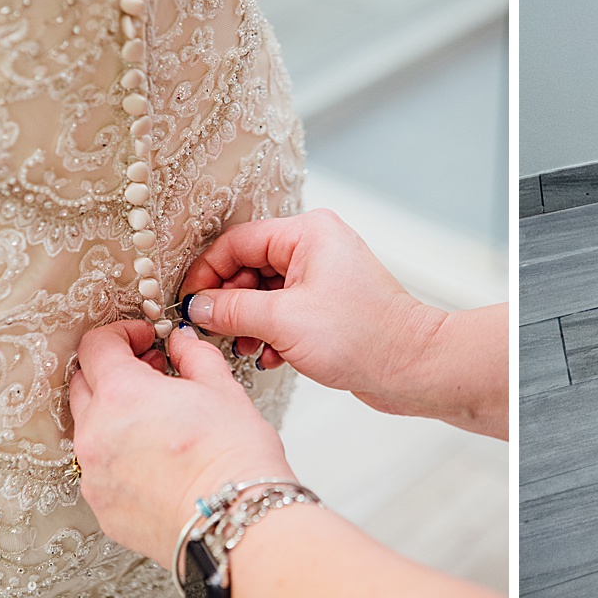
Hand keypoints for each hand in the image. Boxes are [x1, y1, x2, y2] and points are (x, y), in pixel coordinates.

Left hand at [68, 321, 293, 567]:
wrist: (230, 518)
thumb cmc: (230, 455)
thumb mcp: (221, 386)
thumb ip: (193, 355)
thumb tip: (181, 344)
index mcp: (121, 395)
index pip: (96, 346)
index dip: (122, 332)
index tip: (144, 337)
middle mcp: (95, 434)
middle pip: (82, 384)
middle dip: (112, 368)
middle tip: (150, 369)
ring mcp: (93, 475)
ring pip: (89, 428)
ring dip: (113, 411)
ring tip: (157, 413)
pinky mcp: (101, 506)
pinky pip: (98, 466)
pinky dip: (118, 450)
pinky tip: (155, 452)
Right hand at [179, 210, 438, 414]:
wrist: (410, 365)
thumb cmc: (359, 336)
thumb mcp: (283, 321)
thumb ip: (232, 310)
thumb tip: (195, 306)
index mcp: (308, 232)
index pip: (237, 241)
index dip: (207, 273)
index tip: (187, 306)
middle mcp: (315, 245)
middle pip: (248, 265)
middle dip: (229, 303)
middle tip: (214, 334)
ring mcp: (322, 273)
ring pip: (263, 291)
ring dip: (248, 322)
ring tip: (248, 348)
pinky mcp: (326, 303)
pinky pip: (282, 310)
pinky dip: (270, 332)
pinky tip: (271, 357)